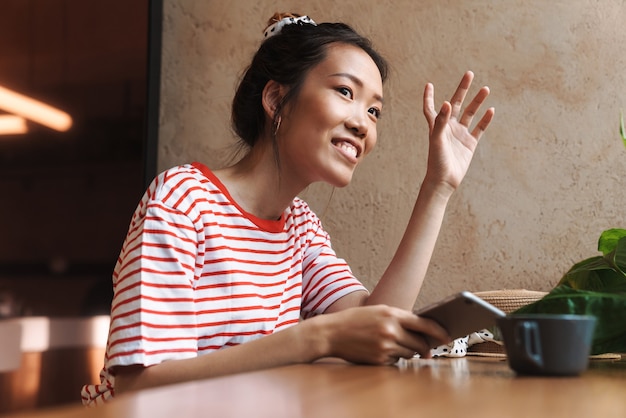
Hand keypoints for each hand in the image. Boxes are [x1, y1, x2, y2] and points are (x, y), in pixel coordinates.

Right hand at [323, 305, 450, 364]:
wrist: (331, 333)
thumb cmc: (354, 320)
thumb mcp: (377, 311)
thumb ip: (398, 319)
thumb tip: (420, 333)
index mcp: (392, 313)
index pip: (424, 324)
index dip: (439, 332)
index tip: (448, 337)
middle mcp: (391, 330)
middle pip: (419, 343)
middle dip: (423, 347)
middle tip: (425, 349)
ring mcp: (385, 346)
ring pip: (408, 354)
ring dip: (407, 352)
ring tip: (393, 345)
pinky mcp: (379, 359)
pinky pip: (395, 361)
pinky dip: (393, 358)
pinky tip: (381, 350)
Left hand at [422, 71, 494, 192]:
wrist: (444, 180)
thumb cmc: (436, 160)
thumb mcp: (437, 140)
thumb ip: (440, 122)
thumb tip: (446, 103)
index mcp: (436, 126)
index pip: (431, 108)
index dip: (429, 97)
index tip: (428, 85)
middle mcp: (448, 127)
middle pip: (455, 104)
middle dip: (462, 90)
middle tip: (469, 74)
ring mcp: (460, 135)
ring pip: (470, 114)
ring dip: (477, 102)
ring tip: (485, 88)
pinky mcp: (469, 143)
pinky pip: (479, 128)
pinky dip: (485, 120)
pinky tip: (491, 110)